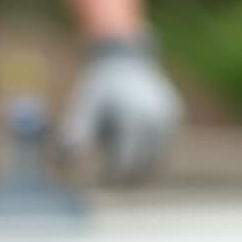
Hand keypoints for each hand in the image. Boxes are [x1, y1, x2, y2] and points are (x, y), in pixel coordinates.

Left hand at [59, 37, 183, 184]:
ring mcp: (172, 122)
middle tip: (105, 181)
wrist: (127, 60)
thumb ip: (76, 133)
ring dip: (137, 170)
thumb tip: (65, 164)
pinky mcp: (176, 121)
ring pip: (157, 164)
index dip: (109, 178)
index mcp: (135, 119)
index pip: (125, 164)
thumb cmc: (99, 86)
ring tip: (116, 156)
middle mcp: (159, 123)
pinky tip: (130, 142)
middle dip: (125, 181)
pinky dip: (147, 156)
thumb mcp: (83, 106)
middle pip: (145, 170)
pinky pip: (163, 150)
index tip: (95, 181)